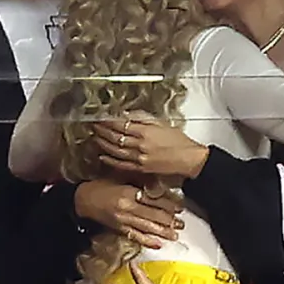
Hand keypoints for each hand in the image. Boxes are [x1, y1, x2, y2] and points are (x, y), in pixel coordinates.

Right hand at [75, 179, 181, 249]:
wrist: (81, 199)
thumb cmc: (101, 186)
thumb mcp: (120, 178)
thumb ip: (139, 182)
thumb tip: (158, 186)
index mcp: (129, 192)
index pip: (154, 200)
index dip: (169, 205)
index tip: (179, 208)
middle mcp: (127, 207)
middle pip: (154, 215)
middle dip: (170, 220)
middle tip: (181, 223)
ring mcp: (123, 220)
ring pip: (147, 227)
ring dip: (163, 232)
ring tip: (175, 235)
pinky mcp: (118, 228)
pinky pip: (135, 236)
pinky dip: (147, 241)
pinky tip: (158, 244)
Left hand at [94, 117, 209, 179]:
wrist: (189, 159)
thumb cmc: (180, 142)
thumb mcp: (163, 124)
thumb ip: (144, 118)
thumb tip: (128, 114)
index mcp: (146, 132)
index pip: (121, 124)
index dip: (109, 121)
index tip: (102, 118)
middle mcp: (141, 145)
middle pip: (116, 137)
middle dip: (103, 131)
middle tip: (94, 126)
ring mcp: (140, 158)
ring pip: (116, 150)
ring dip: (103, 143)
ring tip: (95, 138)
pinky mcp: (141, 169)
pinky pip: (122, 164)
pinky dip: (110, 160)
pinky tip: (102, 156)